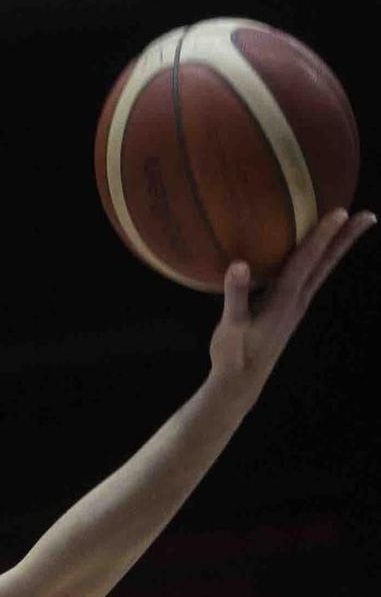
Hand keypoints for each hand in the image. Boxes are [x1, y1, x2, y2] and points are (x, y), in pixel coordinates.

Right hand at [208, 208, 374, 401]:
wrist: (241, 383)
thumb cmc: (233, 355)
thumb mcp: (230, 327)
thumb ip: (236, 296)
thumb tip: (238, 265)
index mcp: (284, 300)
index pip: (306, 262)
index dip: (322, 236)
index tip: (340, 212)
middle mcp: (297, 301)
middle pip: (325, 264)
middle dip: (346, 239)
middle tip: (369, 216)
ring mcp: (296, 306)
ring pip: (321, 270)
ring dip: (338, 247)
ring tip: (352, 226)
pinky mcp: (290, 310)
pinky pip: (310, 277)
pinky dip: (320, 259)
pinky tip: (319, 253)